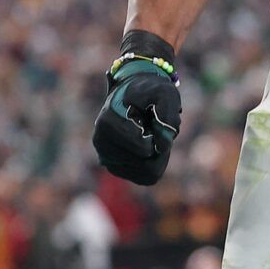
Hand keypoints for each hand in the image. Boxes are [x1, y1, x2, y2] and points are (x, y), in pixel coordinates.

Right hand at [92, 55, 181, 185]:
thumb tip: (161, 146)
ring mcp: (106, 158)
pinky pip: (145, 176)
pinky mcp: (115, 167)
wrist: (138, 94)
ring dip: (156, 154)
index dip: (159, 137)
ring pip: (147, 173)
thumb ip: (167, 114)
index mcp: (107, 123)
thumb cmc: (152, 92)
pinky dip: (153, 162)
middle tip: (154, 126)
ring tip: (149, 133)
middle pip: (147, 164)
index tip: (154, 119)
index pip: (144, 149)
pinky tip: (147, 144)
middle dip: (159, 147)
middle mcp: (101, 143)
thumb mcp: (165, 93)